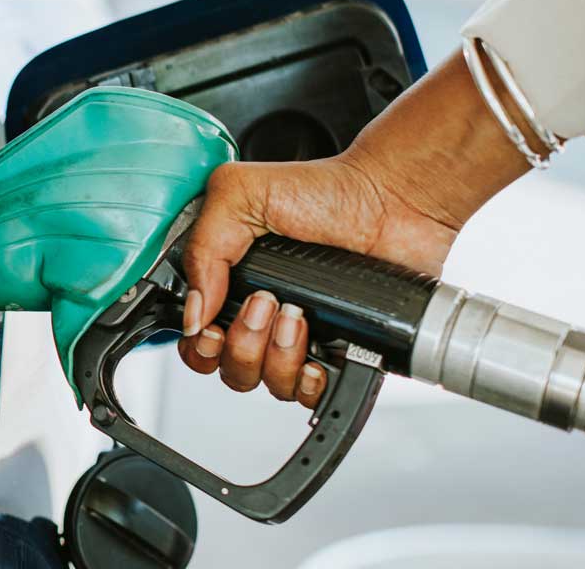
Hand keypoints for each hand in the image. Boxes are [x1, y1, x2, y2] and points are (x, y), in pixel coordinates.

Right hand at [176, 50, 532, 406]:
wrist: (391, 200)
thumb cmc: (325, 191)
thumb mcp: (239, 195)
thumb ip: (202, 249)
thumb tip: (193, 313)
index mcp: (230, 283)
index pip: (197, 338)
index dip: (199, 344)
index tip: (213, 326)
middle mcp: (262, 314)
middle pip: (228, 369)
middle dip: (242, 344)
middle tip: (265, 304)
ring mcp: (299, 336)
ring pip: (267, 384)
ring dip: (277, 357)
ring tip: (297, 316)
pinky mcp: (339, 351)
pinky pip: (312, 394)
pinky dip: (310, 384)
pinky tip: (318, 356)